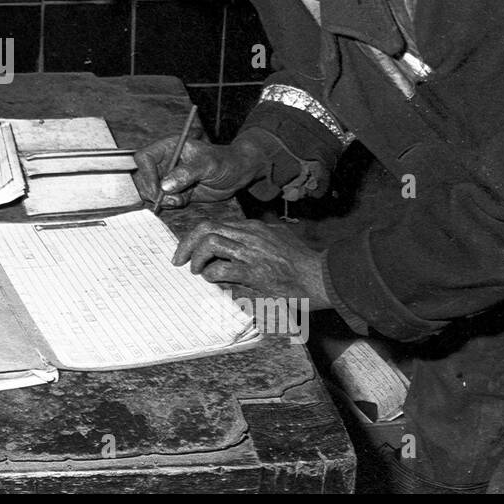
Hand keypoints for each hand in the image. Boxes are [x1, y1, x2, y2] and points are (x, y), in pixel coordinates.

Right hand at [134, 133, 268, 208]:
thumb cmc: (225, 161)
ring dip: (163, 199)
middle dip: (153, 191)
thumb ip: (186, 173)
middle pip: (142, 176)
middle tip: (170, 198)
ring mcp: (168, 177)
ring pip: (151, 191)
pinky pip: (163, 200)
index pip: (145, 157)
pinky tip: (185, 199)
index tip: (157, 189)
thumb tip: (165, 186)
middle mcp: (165, 161)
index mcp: (169, 147)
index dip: (146, 173)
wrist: (237, 174)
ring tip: (181, 198)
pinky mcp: (174, 190)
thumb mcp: (207, 164)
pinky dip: (171, 204)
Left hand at [173, 219, 332, 307]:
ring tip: (195, 270)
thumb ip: (260, 239)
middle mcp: (251, 235)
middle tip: (179, 259)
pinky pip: (222, 269)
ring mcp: (253, 252)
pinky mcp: (256, 272)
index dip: (199, 236)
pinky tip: (212, 280)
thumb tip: (239, 247)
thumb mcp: (281, 239)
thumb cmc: (303, 264)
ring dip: (196, 257)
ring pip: (210, 242)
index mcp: (255, 227)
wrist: (325, 277)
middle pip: (206, 227)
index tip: (190, 249)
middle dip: (187, 243)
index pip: (217, 224)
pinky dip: (211, 274)